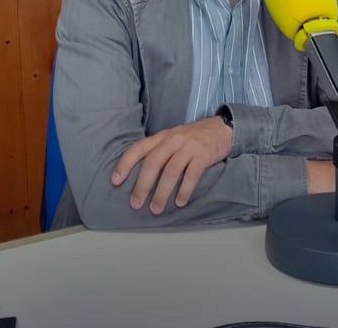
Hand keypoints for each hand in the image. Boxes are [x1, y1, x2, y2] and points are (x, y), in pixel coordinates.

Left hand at [111, 117, 232, 213]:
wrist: (222, 129)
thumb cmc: (194, 138)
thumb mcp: (173, 138)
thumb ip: (159, 151)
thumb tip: (140, 175)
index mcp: (162, 136)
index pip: (138, 148)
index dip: (125, 164)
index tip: (115, 181)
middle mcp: (173, 140)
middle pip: (153, 162)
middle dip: (142, 185)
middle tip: (136, 203)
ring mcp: (189, 147)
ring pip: (171, 171)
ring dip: (162, 192)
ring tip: (156, 209)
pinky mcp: (204, 155)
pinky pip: (191, 175)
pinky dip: (184, 190)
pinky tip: (180, 203)